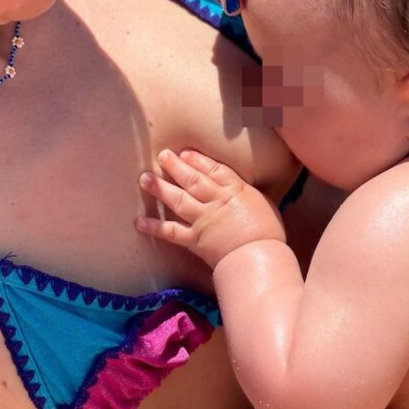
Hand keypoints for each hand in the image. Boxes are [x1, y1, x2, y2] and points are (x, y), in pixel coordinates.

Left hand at [135, 148, 286, 268]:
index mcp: (234, 189)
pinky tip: (139, 221)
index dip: (197, 160)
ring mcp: (202, 219)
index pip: (213, 169)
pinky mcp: (194, 240)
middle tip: (162, 155)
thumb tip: (242, 189)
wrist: (259, 257)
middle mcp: (215, 200)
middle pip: (192, 179)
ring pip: (178, 199)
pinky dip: (155, 226)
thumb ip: (247, 193)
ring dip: (160, 188)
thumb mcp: (263, 203)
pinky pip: (171, 232)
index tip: (184, 152)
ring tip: (144, 178)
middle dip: (175, 166)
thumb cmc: (268, 231)